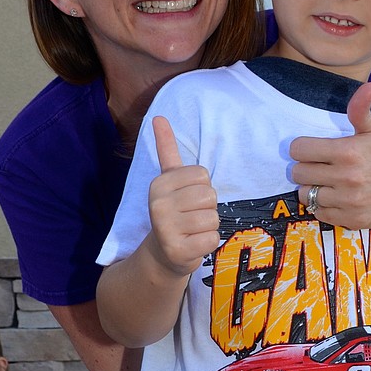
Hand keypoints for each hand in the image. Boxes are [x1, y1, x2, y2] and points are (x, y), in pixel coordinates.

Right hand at [148, 116, 218, 275]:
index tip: (187, 199)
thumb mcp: (169, 180)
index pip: (203, 175)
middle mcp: (158, 204)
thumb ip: (166, 149)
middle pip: (209, 196)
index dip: (202, 188)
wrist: (162, 254)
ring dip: (208, 226)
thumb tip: (158, 116)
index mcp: (159, 184)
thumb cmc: (174, 213)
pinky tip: (193, 244)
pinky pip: (212, 239)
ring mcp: (166, 229)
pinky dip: (208, 243)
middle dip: (207, 207)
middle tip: (190, 217)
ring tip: (192, 230)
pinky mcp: (177, 250)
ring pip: (212, 218)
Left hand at [290, 82, 370, 228]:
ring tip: (328, 183)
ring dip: (313, 189)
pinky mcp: (349, 219)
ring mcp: (347, 201)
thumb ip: (361, 109)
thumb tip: (368, 86)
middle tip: (321, 168)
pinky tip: (337, 198)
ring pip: (305, 194)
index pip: (299, 149)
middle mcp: (346, 177)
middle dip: (306, 168)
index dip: (303, 149)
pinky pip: (318, 212)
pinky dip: (323, 206)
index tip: (313, 151)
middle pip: (298, 173)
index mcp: (348, 152)